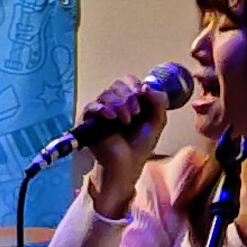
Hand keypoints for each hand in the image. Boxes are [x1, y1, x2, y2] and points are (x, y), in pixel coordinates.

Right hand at [77, 74, 170, 219]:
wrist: (127, 165)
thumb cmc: (139, 146)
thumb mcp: (157, 121)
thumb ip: (158, 102)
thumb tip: (146, 85)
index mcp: (129, 100)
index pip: (128, 81)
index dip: (136, 85)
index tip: (144, 97)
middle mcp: (114, 103)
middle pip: (118, 84)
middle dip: (129, 96)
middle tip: (136, 113)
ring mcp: (100, 111)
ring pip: (106, 93)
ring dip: (120, 104)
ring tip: (126, 121)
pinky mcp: (88, 120)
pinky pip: (92, 106)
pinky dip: (103, 108)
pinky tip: (112, 118)